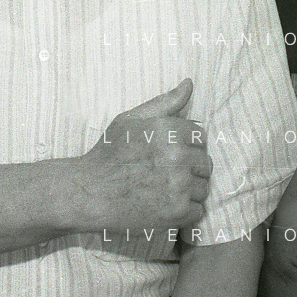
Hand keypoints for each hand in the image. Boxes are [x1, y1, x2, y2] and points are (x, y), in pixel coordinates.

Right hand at [78, 79, 211, 231]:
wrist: (90, 192)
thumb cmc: (108, 154)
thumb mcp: (131, 120)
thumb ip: (165, 102)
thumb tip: (189, 84)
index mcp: (169, 130)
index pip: (201, 137)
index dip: (186, 145)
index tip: (168, 154)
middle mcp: (177, 156)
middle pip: (206, 163)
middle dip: (190, 168)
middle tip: (165, 173)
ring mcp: (179, 185)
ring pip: (203, 188)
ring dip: (188, 190)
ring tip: (162, 189)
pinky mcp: (177, 212)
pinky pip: (197, 211)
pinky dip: (184, 211)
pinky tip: (163, 204)